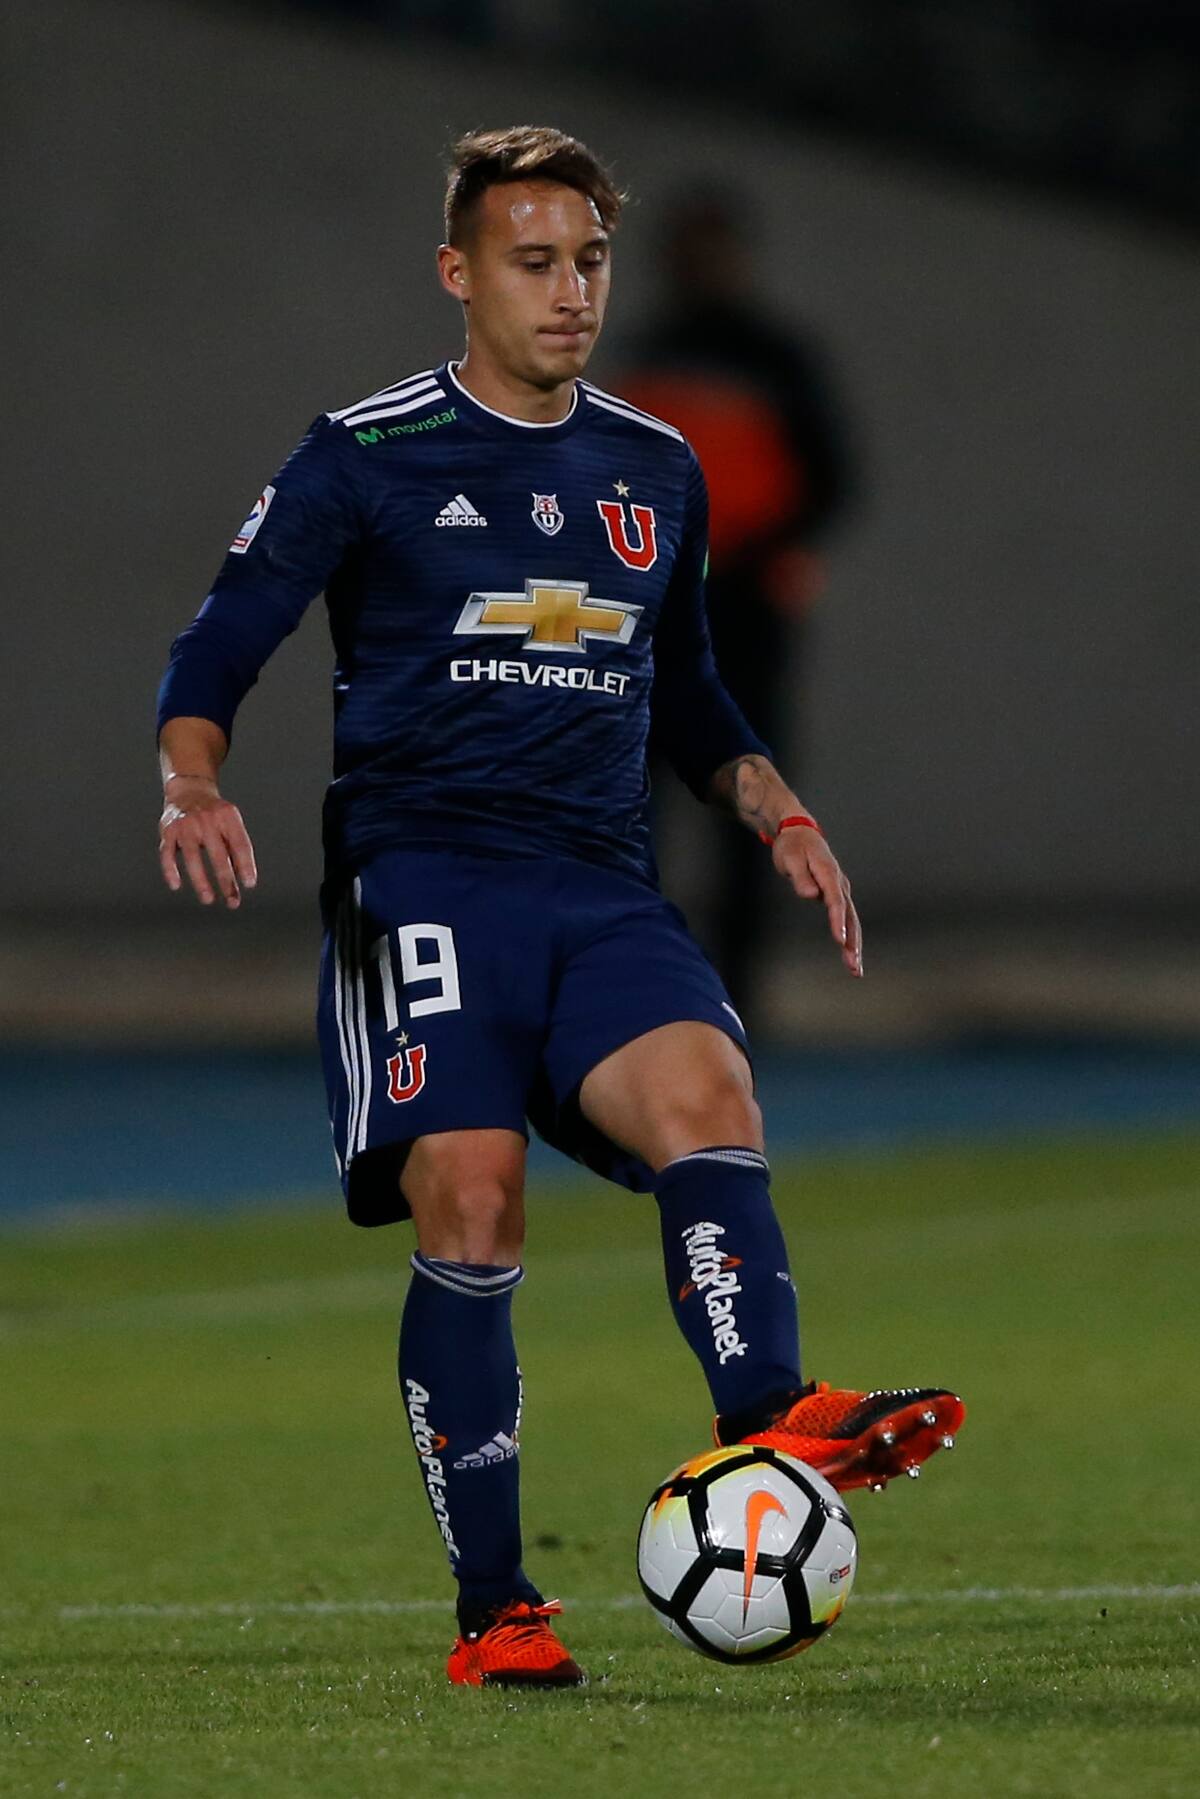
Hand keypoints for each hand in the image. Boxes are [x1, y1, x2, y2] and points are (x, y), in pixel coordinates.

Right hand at [158, 778, 256, 908]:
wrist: (189, 790)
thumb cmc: (215, 816)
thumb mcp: (230, 823)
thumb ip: (237, 847)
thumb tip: (245, 881)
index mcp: (227, 816)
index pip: (240, 844)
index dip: (246, 865)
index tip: (249, 885)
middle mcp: (207, 819)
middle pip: (219, 855)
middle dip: (227, 881)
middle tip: (233, 902)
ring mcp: (186, 824)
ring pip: (193, 857)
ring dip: (201, 881)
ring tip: (208, 899)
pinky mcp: (168, 830)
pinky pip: (167, 853)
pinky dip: (170, 870)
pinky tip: (175, 885)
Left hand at [772, 826, 862, 976]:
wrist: (798, 832)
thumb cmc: (791, 846)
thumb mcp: (789, 858)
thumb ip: (800, 877)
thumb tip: (811, 894)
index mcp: (828, 873)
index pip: (835, 901)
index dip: (838, 921)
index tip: (840, 941)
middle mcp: (839, 882)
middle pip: (849, 916)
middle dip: (853, 942)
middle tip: (854, 966)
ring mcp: (840, 889)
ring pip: (851, 920)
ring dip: (854, 945)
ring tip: (855, 969)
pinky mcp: (836, 895)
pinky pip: (846, 918)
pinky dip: (849, 937)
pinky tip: (850, 954)